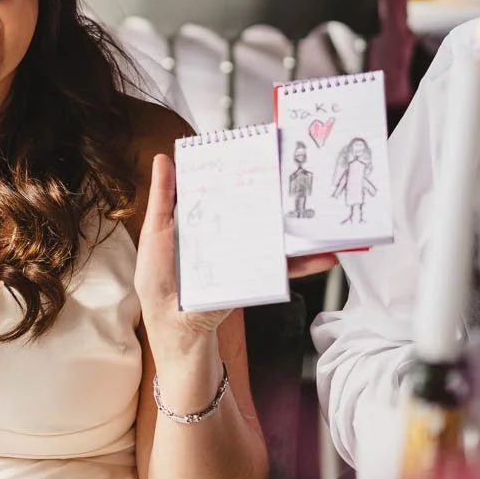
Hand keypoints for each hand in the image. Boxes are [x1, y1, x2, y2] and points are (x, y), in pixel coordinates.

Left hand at [135, 154, 339, 350]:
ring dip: (299, 225)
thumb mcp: (157, 234)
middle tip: (293, 172)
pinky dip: (304, 263)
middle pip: (255, 208)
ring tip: (317, 208)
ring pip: (275, 235)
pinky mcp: (255, 278)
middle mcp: (228, 234)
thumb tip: (164, 159)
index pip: (225, 190)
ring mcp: (244, 255)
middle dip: (275, 192)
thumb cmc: (159, 282)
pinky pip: (282, 268)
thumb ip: (163, 198)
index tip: (256, 149)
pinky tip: (322, 256)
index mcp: (204, 221)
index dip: (238, 172)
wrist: (176, 329)